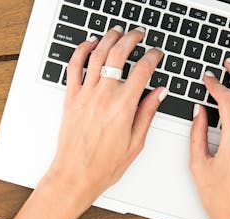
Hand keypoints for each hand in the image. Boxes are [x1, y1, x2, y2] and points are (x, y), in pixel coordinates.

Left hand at [41, 26, 165, 212]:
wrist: (75, 175)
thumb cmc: (103, 166)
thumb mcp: (136, 143)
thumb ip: (147, 113)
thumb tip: (159, 93)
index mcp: (123, 108)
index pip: (142, 71)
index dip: (153, 57)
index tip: (156, 54)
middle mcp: (103, 97)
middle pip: (118, 55)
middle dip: (131, 39)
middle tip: (138, 35)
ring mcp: (85, 95)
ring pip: (97, 55)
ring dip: (108, 39)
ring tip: (117, 32)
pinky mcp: (71, 98)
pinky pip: (74, 67)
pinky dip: (81, 51)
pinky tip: (90, 44)